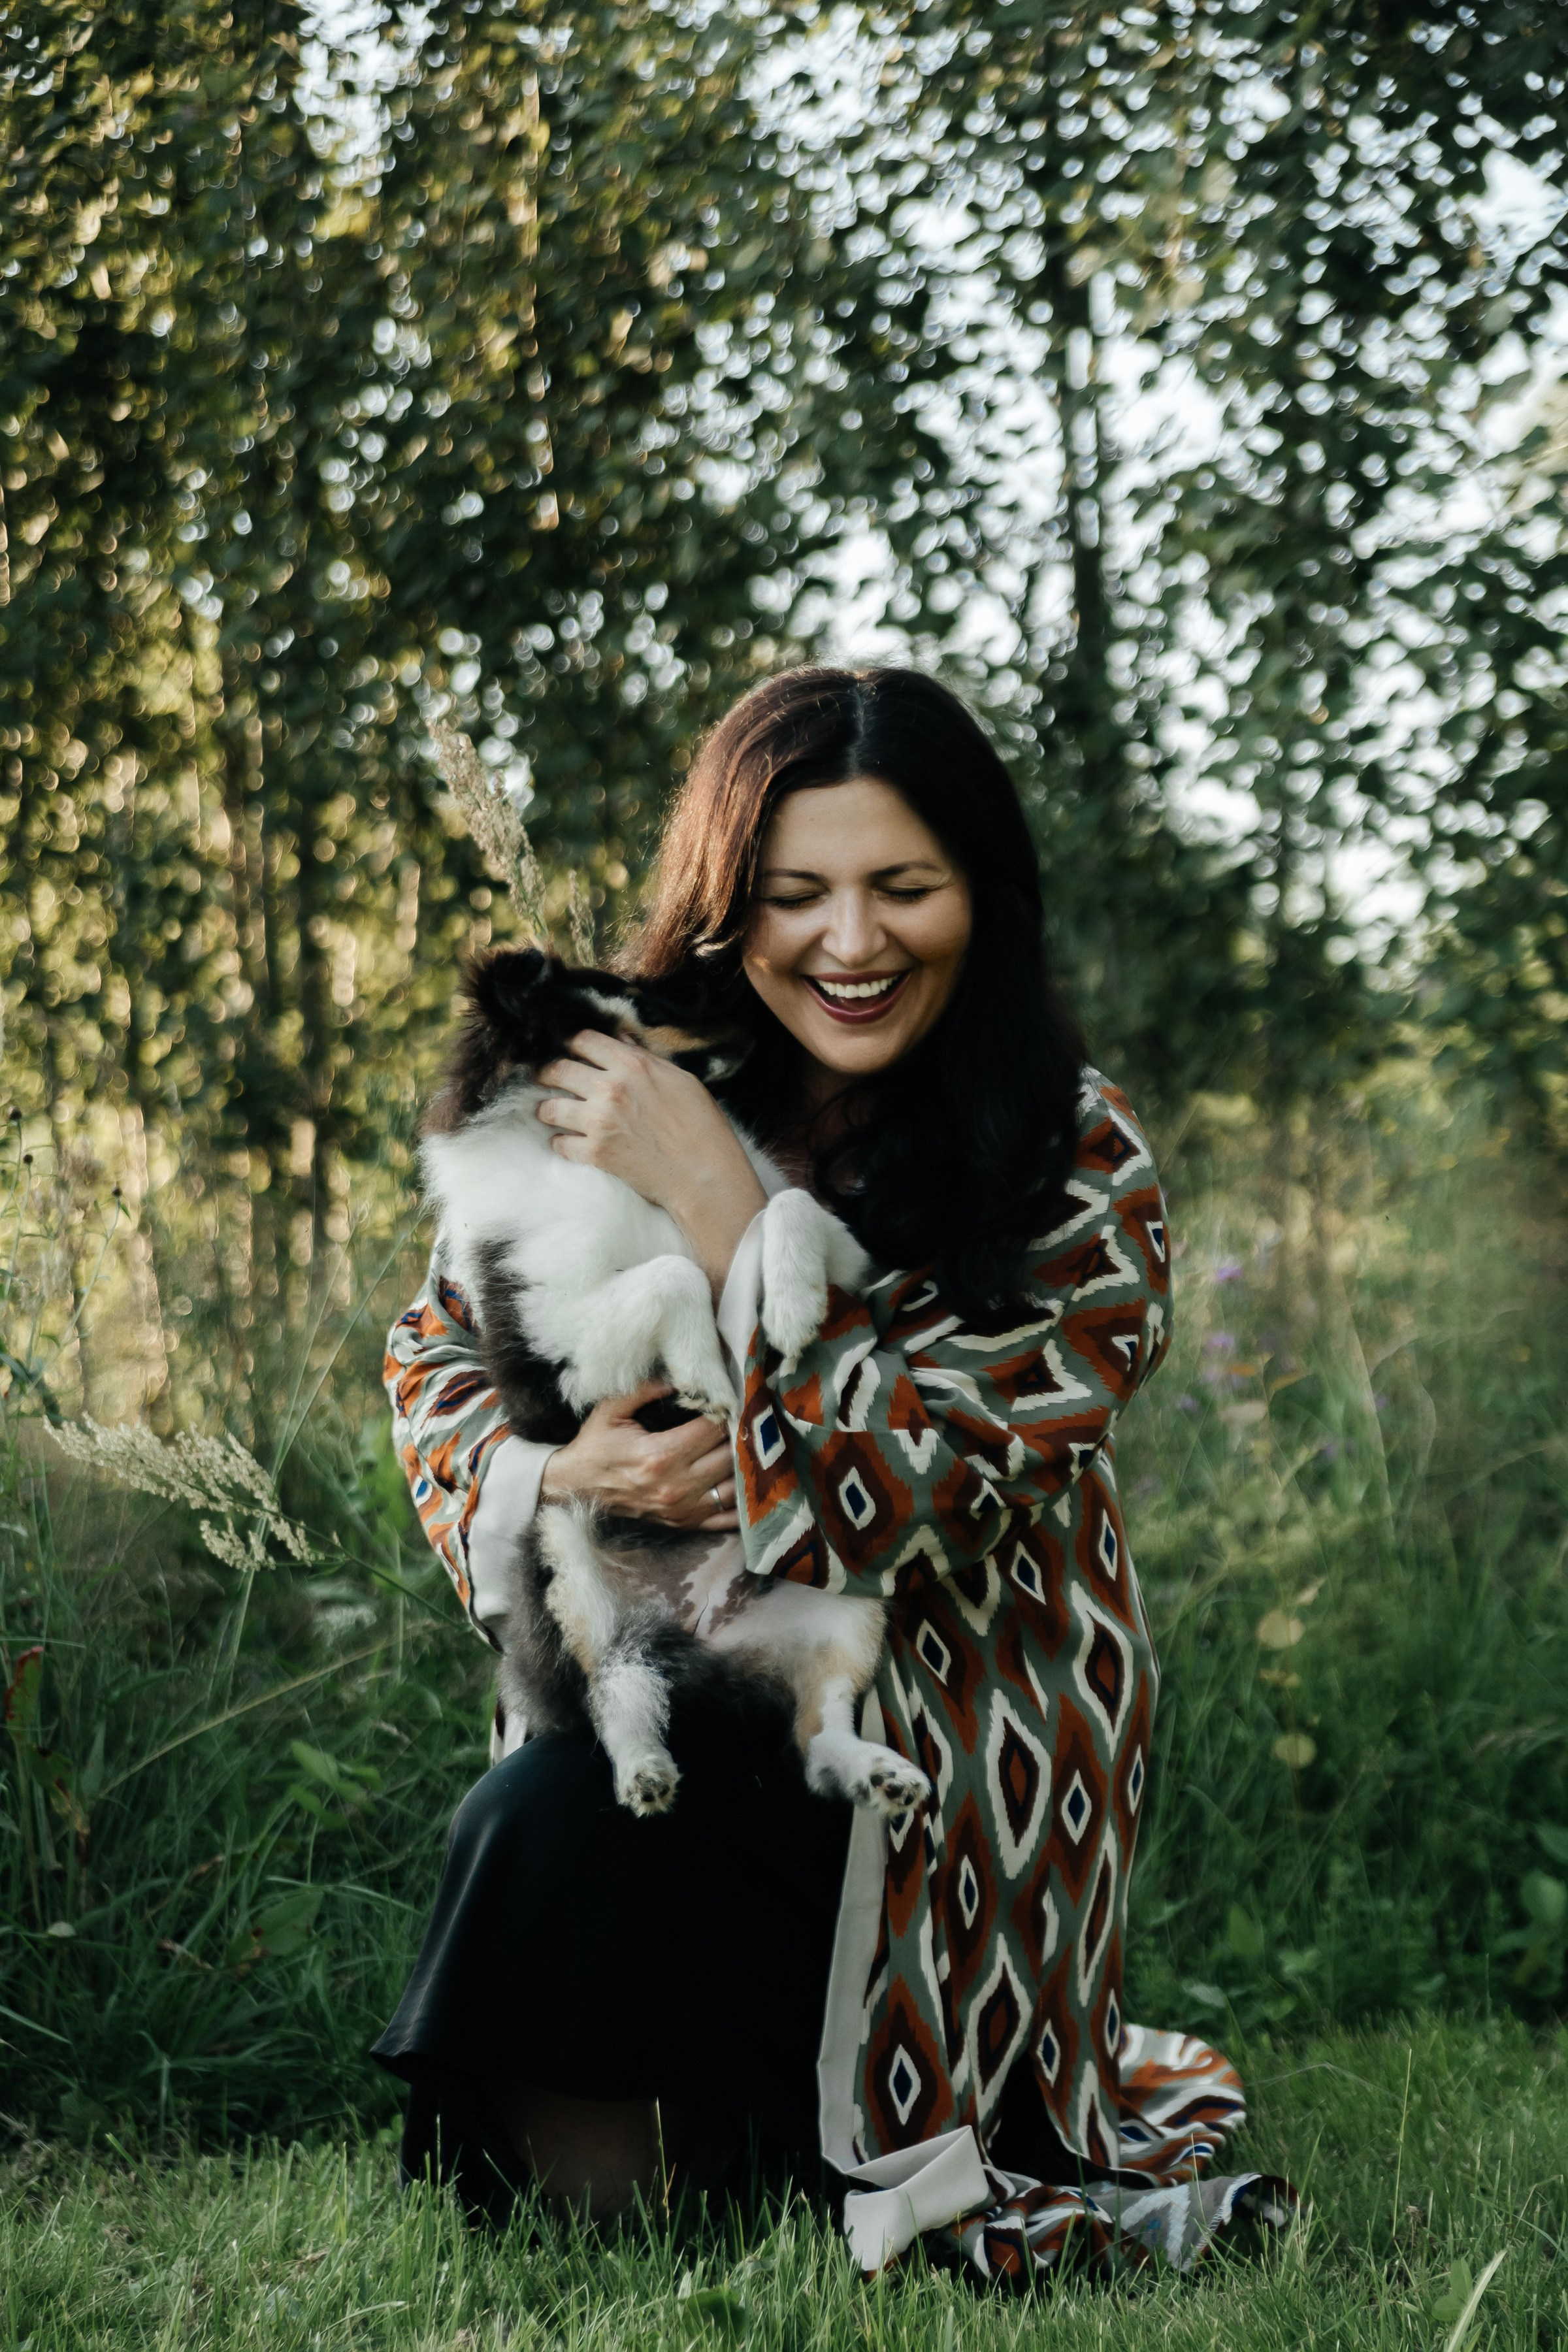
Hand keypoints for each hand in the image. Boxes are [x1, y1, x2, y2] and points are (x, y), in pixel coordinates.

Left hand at [536, 1031, 766, 1294]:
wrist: (704, 1176)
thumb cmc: (701, 1125)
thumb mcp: (681, 1079)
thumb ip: (646, 1058)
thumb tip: (622, 1041)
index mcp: (632, 1064)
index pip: (583, 1039)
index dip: (573, 1044)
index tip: (572, 1052)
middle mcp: (610, 1088)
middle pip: (558, 1069)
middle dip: (549, 1073)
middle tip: (548, 1079)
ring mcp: (599, 1122)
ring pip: (550, 1108)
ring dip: (549, 1110)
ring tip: (552, 1113)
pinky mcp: (595, 1154)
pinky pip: (559, 1144)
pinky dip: (561, 1144)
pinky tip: (568, 1143)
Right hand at [539, 1381, 737, 1530]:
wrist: (575, 1487)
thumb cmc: (595, 1446)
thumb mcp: (611, 1409)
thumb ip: (646, 1388)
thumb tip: (681, 1377)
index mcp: (660, 1454)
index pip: (713, 1429)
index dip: (727, 1411)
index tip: (734, 1398)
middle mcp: (675, 1485)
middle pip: (730, 1457)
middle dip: (741, 1436)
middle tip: (749, 1419)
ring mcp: (681, 1509)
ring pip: (736, 1488)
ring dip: (747, 1468)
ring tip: (753, 1447)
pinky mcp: (683, 1523)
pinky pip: (726, 1519)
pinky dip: (744, 1504)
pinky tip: (750, 1485)